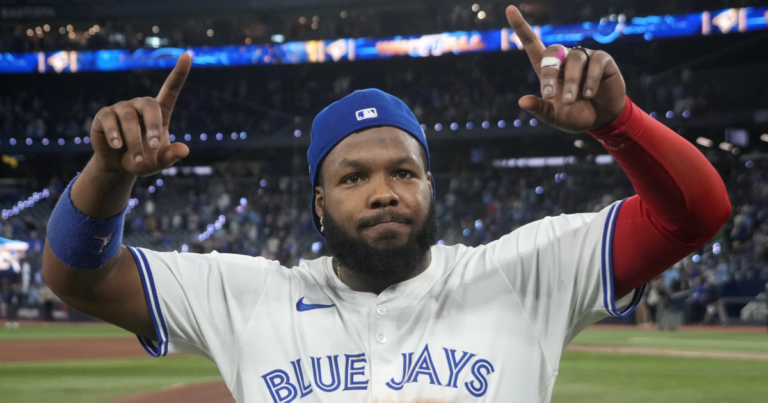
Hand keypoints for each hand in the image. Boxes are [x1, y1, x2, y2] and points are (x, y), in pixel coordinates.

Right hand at [90, 53, 191, 175]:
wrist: (119, 166)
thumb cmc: (144, 159)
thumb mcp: (160, 161)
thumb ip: (172, 155)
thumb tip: (185, 150)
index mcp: (159, 112)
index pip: (170, 89)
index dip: (179, 73)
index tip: (187, 56)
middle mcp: (141, 106)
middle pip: (150, 106)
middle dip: (152, 126)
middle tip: (154, 146)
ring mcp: (122, 108)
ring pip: (129, 118)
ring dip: (134, 140)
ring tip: (137, 159)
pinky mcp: (104, 115)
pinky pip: (110, 121)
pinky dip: (115, 135)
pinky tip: (117, 146)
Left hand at [506, 6, 625, 131]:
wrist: (602, 120)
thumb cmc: (575, 115)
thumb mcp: (554, 116)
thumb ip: (539, 109)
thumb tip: (522, 102)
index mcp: (548, 69)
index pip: (532, 44)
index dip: (521, 27)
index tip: (509, 9)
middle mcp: (564, 59)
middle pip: (552, 52)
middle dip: (549, 73)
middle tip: (550, 94)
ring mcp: (584, 57)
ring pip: (573, 59)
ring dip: (571, 82)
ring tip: (571, 101)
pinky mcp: (602, 60)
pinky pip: (594, 63)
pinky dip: (589, 80)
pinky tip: (589, 94)